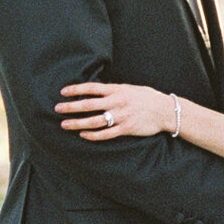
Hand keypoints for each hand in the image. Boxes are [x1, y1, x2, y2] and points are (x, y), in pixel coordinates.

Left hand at [56, 81, 173, 140]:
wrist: (166, 111)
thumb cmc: (148, 98)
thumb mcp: (130, 89)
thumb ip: (115, 90)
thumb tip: (99, 91)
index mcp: (117, 90)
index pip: (92, 88)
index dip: (76, 89)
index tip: (63, 91)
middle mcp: (117, 102)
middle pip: (89, 105)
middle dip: (71, 107)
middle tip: (57, 108)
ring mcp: (121, 116)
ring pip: (94, 121)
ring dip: (77, 123)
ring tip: (64, 124)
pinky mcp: (126, 129)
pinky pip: (106, 133)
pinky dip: (93, 135)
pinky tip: (83, 135)